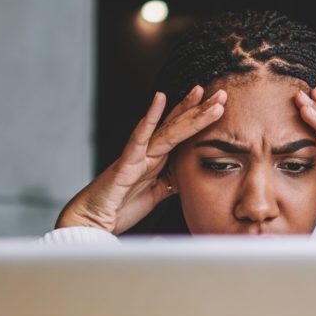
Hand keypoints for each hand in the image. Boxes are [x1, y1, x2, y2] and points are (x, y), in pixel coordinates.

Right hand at [57, 86, 226, 232]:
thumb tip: (188, 176)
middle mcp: (148, 152)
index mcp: (156, 159)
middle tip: (222, 93)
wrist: (93, 222)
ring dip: (186, 111)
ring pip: (166, 128)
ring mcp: (137, 155)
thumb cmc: (120, 208)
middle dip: (200, 109)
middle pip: (177, 125)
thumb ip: (171, 183)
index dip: (199, 118)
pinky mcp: (126, 163)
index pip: (181, 134)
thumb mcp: (156, 195)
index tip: (219, 105)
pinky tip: (159, 99)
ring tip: (202, 93)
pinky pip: (139, 138)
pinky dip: (149, 118)